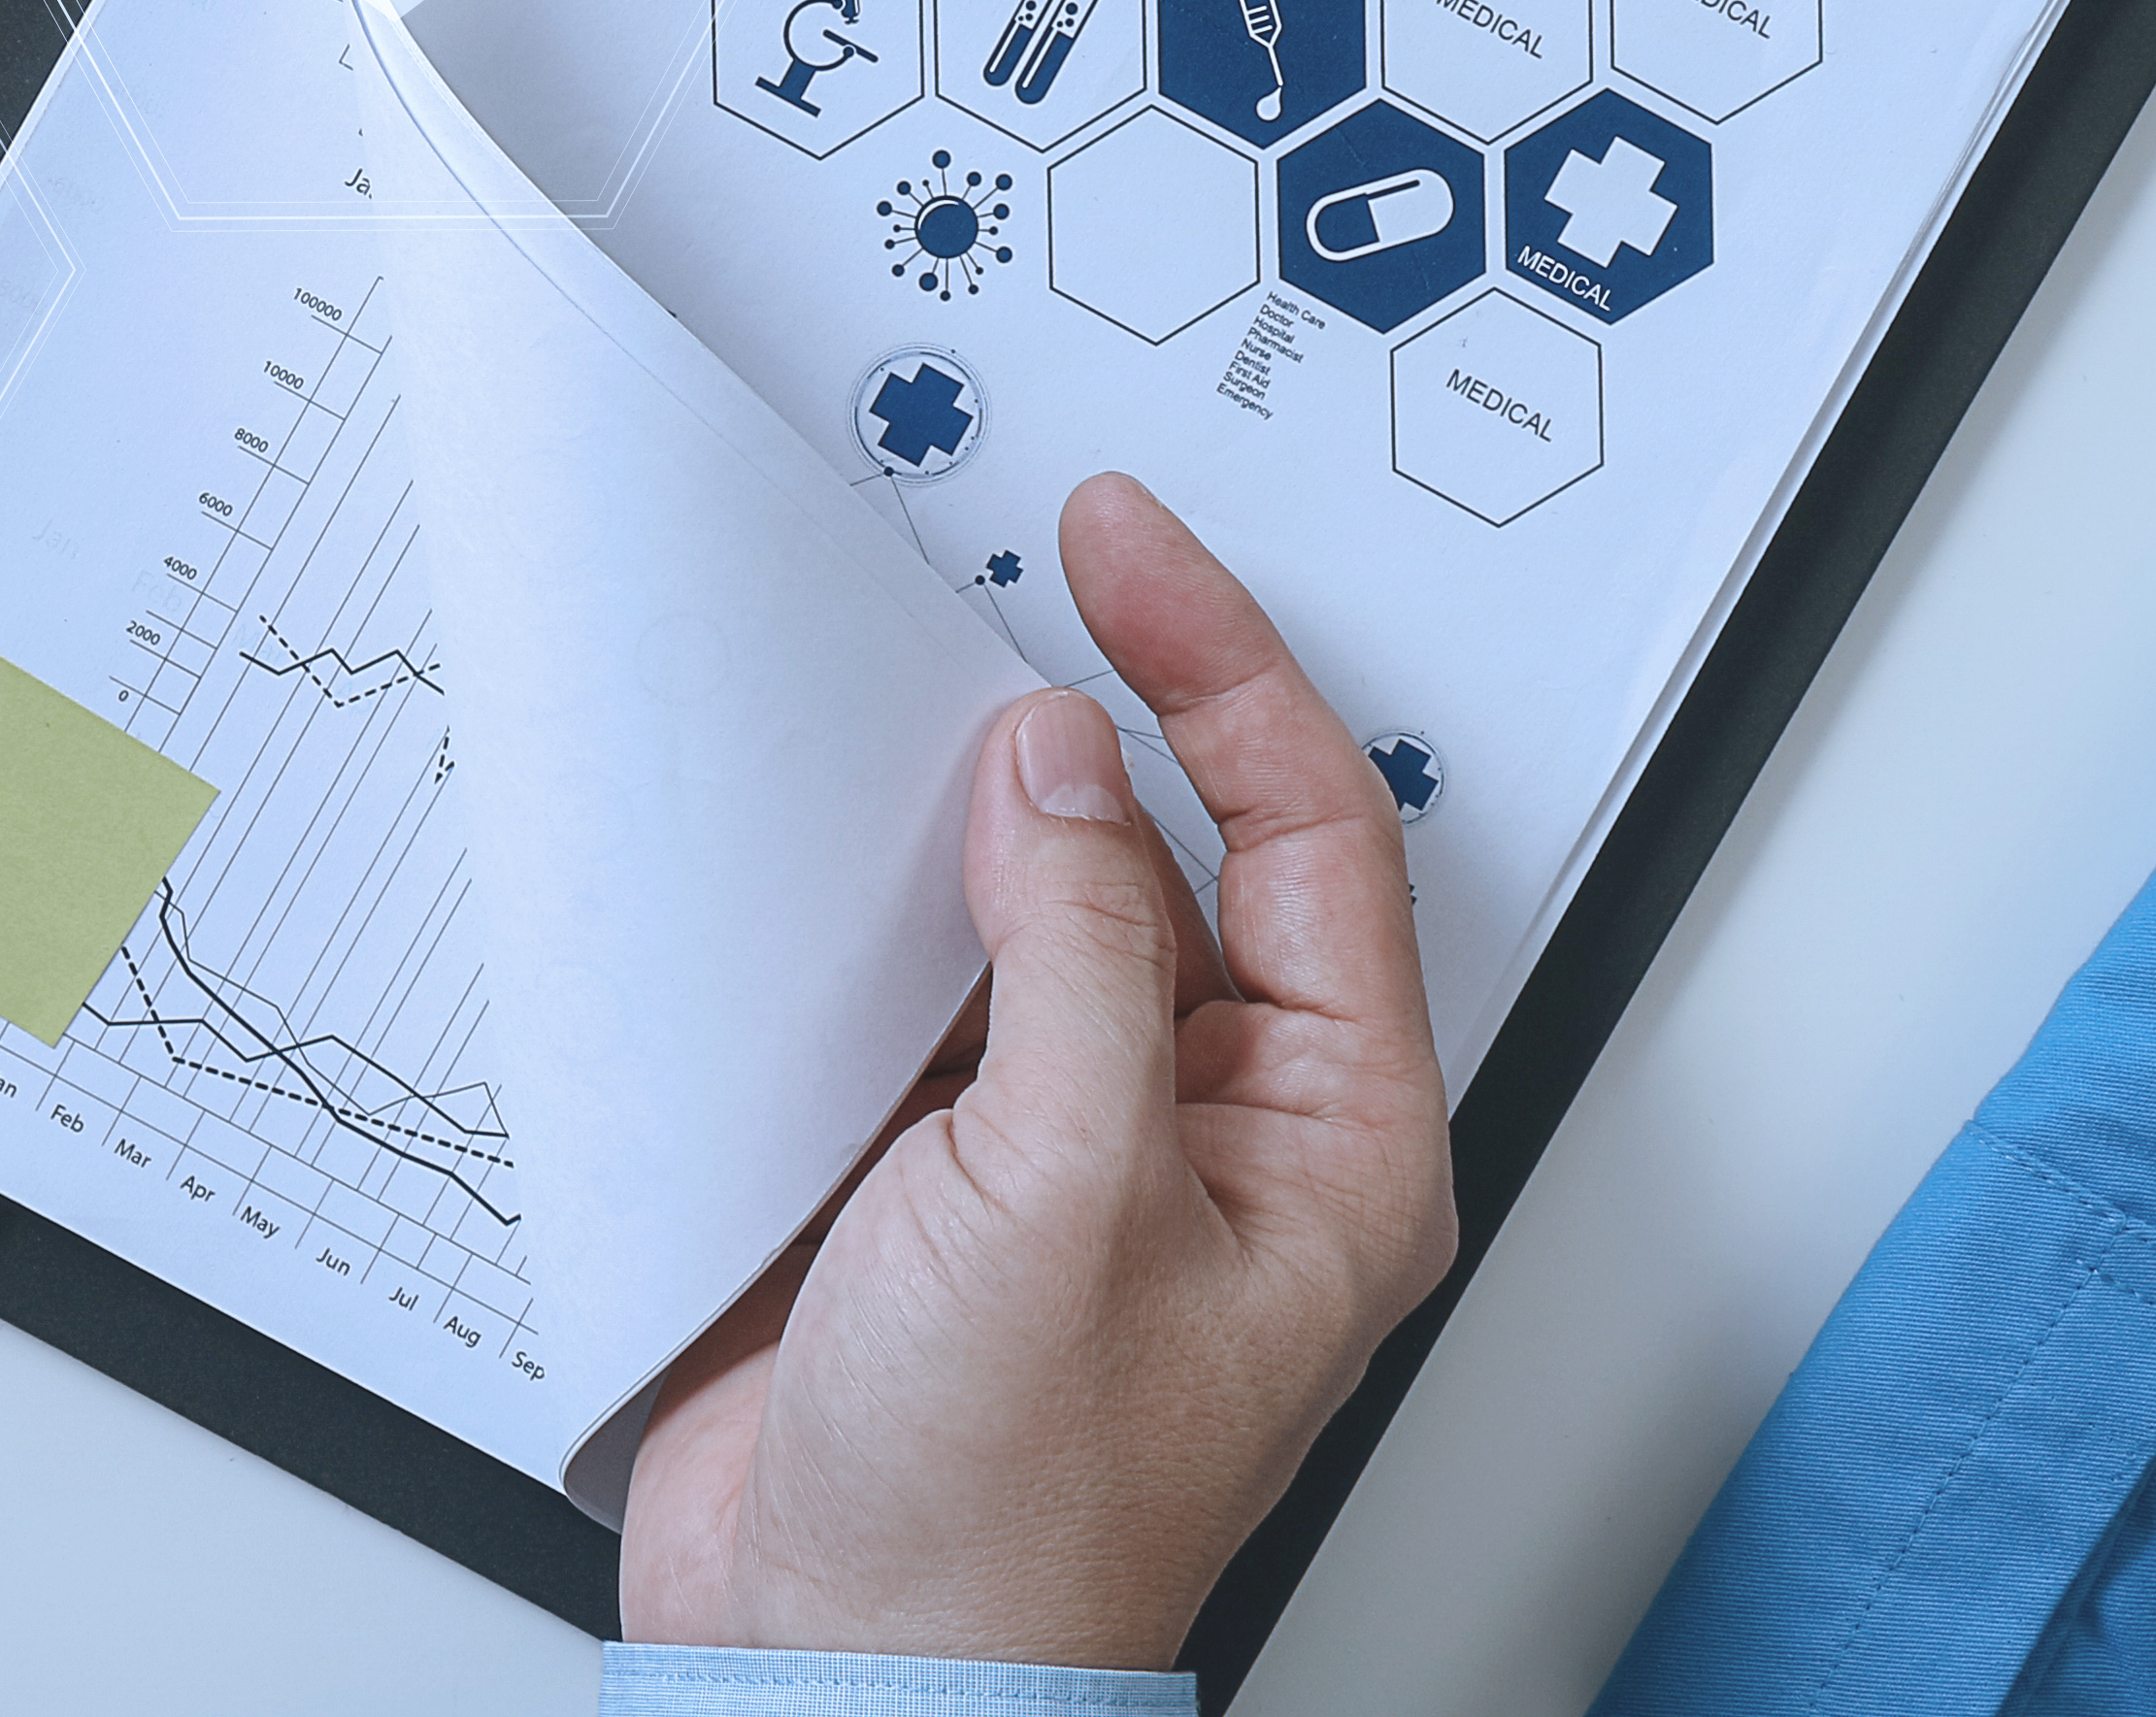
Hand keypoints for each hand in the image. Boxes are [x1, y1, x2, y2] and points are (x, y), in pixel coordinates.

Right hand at [617, 471, 1455, 1671]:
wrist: (836, 1664)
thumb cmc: (1007, 1516)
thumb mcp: (1065, 1193)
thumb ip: (1074, 954)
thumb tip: (1061, 772)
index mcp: (1327, 1146)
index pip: (1312, 835)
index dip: (1224, 668)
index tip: (1127, 550)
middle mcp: (1217, 1133)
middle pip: (1188, 849)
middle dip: (1112, 716)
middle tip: (1033, 575)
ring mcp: (1075, 1147)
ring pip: (1048, 904)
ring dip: (979, 810)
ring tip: (911, 706)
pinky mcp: (941, 1169)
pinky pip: (929, 981)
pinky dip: (878, 903)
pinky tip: (828, 855)